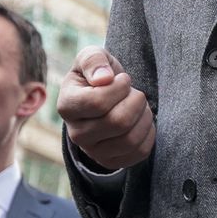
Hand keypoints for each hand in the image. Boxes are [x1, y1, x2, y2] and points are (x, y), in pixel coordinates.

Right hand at [58, 46, 153, 170]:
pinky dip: (149, 132)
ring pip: (130, 139)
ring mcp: (93, 151)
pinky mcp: (111, 161)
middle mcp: (76, 134)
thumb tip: (103, 78)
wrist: (106, 97)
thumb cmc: (99, 74)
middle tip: (134, 92)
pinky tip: (141, 120)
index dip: (120, 87)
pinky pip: (140, 152)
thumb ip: (93, 60)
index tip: (123, 79)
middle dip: (136, 100)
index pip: (98, 103)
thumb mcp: (92, 56)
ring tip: (139, 105)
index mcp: (67, 106)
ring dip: (144, 116)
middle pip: (118, 122)